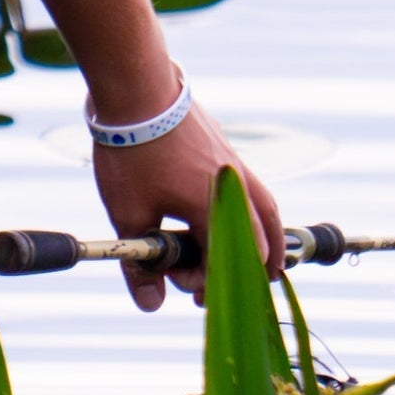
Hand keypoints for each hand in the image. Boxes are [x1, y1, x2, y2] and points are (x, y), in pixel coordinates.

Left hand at [93, 92, 280, 313]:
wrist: (136, 89)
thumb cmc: (131, 153)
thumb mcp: (128, 215)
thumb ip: (140, 265)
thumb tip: (151, 305)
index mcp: (214, 207)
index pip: (229, 263)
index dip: (207, 283)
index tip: (178, 283)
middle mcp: (235, 187)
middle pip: (262, 240)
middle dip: (245, 269)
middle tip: (225, 286)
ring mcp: (234, 165)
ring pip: (265, 210)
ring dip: (265, 240)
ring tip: (266, 262)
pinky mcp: (224, 149)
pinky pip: (251, 189)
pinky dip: (251, 211)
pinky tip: (233, 214)